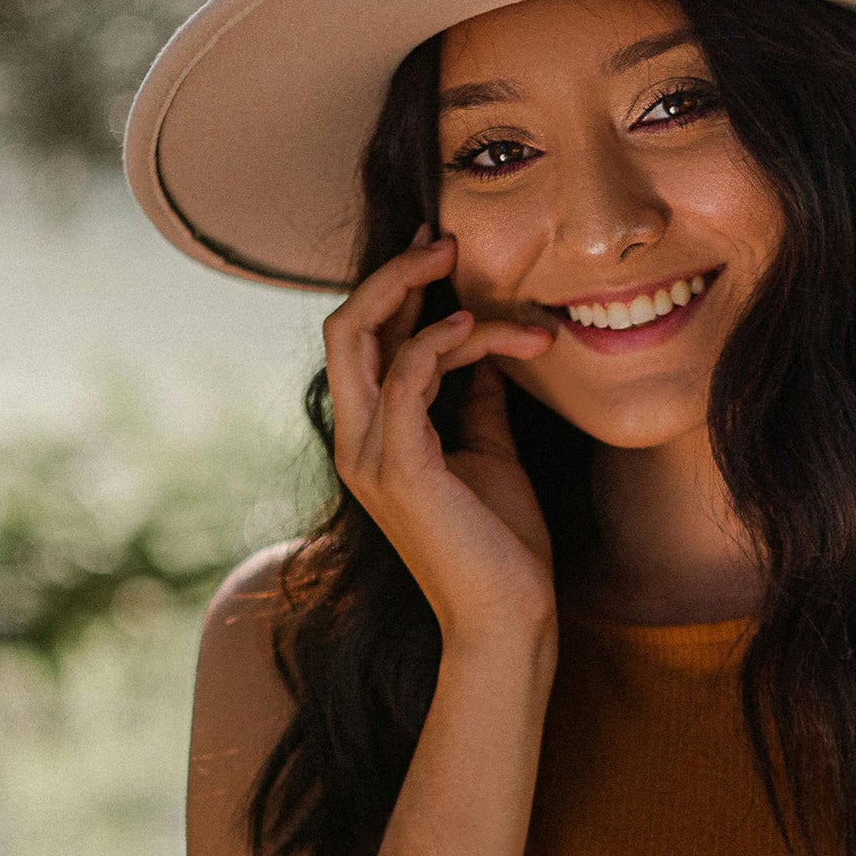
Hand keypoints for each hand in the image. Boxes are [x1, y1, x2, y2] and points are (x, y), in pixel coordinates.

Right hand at [322, 225, 558, 647]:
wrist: (509, 616)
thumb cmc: (500, 540)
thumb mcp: (486, 448)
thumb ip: (472, 398)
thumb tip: (479, 344)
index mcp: (373, 436)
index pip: (365, 341)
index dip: (397, 287)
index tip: (444, 250)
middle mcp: (357, 440)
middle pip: (346, 327)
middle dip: (392, 273)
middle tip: (445, 239)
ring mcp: (370, 455)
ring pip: (362, 339)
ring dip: (419, 293)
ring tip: (464, 265)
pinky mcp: (401, 469)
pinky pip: (405, 380)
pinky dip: (436, 342)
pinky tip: (474, 326)